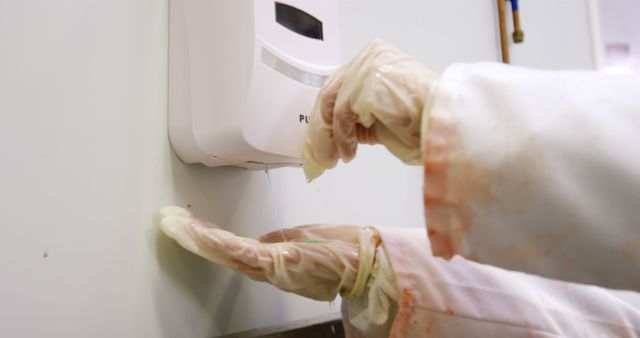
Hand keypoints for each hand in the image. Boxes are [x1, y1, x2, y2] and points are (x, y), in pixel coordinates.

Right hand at [158, 206, 378, 300]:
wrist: (367, 261)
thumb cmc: (342, 252)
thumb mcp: (303, 242)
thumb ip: (280, 241)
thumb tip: (262, 239)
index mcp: (274, 262)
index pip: (235, 250)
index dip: (212, 240)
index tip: (193, 227)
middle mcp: (267, 268)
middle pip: (224, 253)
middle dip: (196, 239)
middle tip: (172, 223)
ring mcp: (270, 266)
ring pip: (227, 253)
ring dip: (199, 239)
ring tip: (176, 226)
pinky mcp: (276, 262)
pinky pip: (241, 252)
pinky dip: (217, 242)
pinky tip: (200, 233)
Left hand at [303, 39, 438, 179]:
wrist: (446, 125)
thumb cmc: (425, 122)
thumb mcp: (382, 113)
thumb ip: (359, 113)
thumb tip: (330, 131)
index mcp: (376, 57)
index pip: (338, 84)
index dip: (325, 115)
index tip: (320, 138)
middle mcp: (371, 56)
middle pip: (330, 92)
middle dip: (321, 127)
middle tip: (319, 153)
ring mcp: (368, 67)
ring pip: (331, 105)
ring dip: (328, 137)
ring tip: (332, 158)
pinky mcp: (367, 84)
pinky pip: (341, 116)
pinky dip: (341, 138)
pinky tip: (348, 154)